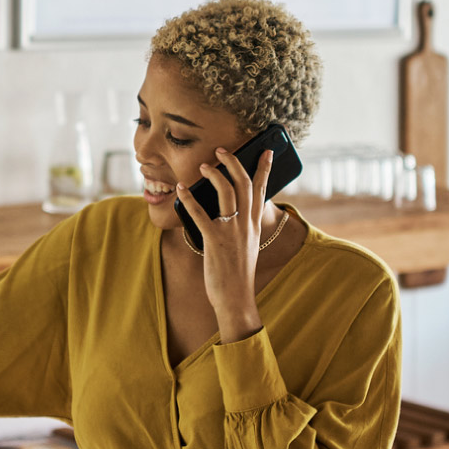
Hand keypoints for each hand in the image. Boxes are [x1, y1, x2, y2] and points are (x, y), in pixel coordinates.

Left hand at [173, 146, 271, 341]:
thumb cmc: (237, 273)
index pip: (262, 190)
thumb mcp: (247, 246)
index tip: (267, 151)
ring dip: (214, 175)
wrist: (236, 298)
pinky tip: (181, 190)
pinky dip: (190, 199)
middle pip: (244, 184)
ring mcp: (231, 231)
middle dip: (234, 163)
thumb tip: (232, 211)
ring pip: (227, 192)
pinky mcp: (214, 241)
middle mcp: (246, 224)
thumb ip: (242, 227)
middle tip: (222, 150)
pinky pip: (201, 214)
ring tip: (203, 166)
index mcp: (254, 225)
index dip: (264, 169)